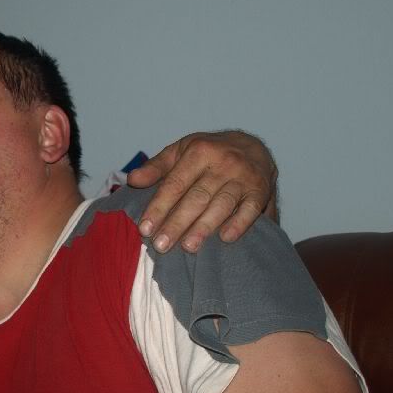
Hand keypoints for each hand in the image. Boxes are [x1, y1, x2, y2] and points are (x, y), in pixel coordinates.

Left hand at [126, 130, 277, 252]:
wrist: (252, 145)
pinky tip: (225, 239)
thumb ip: (156, 167)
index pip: (174, 184)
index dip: (159, 207)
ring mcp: (243, 177)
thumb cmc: (209, 152)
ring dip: (204, 227)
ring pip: (221, 205)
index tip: (145, 229)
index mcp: (199, 151)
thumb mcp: (181, 151)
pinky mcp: (260, 190)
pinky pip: (250, 209)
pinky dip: (239, 224)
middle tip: (161, 245)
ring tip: (188, 247)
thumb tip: (132, 180)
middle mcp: (222, 163)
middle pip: (196, 197)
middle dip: (177, 223)